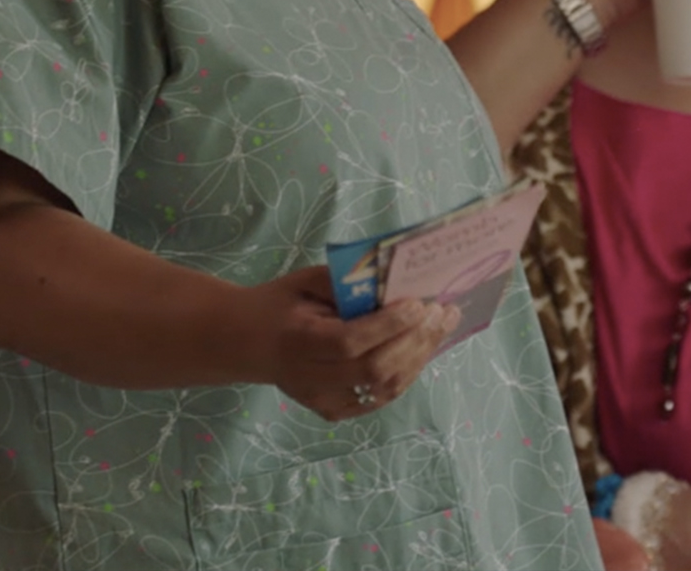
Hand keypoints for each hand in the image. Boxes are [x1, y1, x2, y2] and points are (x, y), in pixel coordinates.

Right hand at [240, 266, 458, 420]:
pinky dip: (406, 375)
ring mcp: (321, 401)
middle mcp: (309, 378)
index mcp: (298, 341)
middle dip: (415, 340)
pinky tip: (422, 350)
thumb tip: (393, 279)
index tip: (420, 304)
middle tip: (442, 313)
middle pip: (373, 369)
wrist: (247, 342)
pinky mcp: (332, 412)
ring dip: (419, 357)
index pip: (350, 342)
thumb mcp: (305, 281)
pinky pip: (378, 398)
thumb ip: (344, 282)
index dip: (389, 326)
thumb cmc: (280, 303)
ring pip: (383, 388)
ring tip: (441, 328)